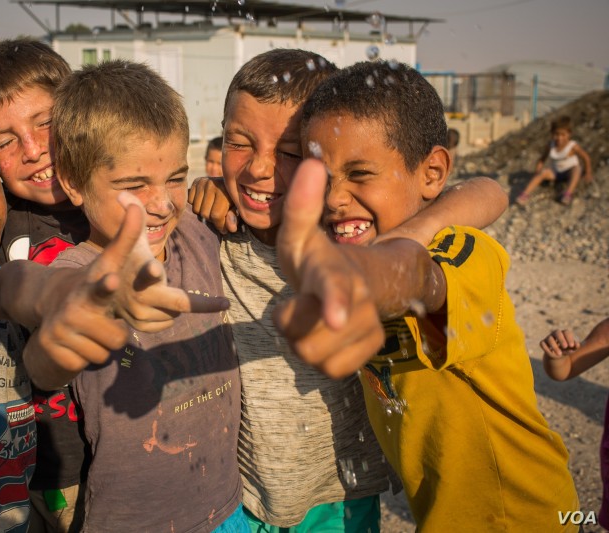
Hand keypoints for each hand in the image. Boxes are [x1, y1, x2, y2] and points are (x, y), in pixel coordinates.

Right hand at [24, 201, 146, 388]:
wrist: (49, 303)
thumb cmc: (91, 282)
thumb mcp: (108, 262)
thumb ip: (126, 236)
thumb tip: (136, 203)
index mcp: (92, 288)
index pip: (102, 286)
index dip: (107, 285)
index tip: (112, 281)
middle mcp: (74, 308)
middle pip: (118, 339)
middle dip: (116, 334)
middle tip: (102, 320)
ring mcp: (59, 331)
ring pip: (104, 355)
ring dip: (102, 346)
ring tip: (89, 329)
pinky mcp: (53, 352)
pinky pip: (87, 364)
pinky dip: (86, 357)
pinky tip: (76, 342)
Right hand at [111, 192, 227, 332]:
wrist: (99, 292)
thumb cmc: (122, 260)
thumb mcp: (126, 241)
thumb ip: (131, 218)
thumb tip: (123, 193)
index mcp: (140, 273)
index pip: (149, 272)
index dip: (152, 270)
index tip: (156, 268)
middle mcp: (141, 297)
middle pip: (178, 304)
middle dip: (201, 304)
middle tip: (224, 303)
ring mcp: (141, 316)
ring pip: (176, 313)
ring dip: (177, 303)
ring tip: (165, 291)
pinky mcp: (142, 327)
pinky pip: (167, 323)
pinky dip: (169, 314)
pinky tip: (161, 304)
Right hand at [188, 177, 237, 233]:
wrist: (232, 180)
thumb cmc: (234, 198)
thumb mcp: (237, 209)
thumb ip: (234, 219)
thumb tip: (230, 228)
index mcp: (224, 191)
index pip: (216, 215)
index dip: (220, 225)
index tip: (224, 229)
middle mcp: (211, 185)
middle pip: (204, 214)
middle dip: (212, 220)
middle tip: (218, 217)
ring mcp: (202, 182)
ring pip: (196, 210)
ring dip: (203, 214)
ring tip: (211, 210)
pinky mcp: (196, 182)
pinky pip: (190, 201)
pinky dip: (196, 205)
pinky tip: (205, 202)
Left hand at [274, 158, 384, 377]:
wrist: (355, 281)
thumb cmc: (316, 258)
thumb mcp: (300, 234)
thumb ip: (301, 205)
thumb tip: (312, 162)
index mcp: (332, 271)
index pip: (334, 287)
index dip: (333, 302)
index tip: (334, 317)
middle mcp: (356, 298)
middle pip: (306, 341)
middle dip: (291, 329)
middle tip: (296, 305)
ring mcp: (368, 324)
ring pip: (317, 359)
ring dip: (304, 342)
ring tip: (311, 317)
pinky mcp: (370, 348)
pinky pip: (332, 371)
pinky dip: (322, 358)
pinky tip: (327, 336)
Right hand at [540, 329, 579, 358]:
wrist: (559, 355)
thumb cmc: (567, 349)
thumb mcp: (573, 349)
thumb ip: (576, 346)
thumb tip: (577, 344)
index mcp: (564, 333)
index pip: (566, 332)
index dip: (569, 338)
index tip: (572, 346)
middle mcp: (555, 333)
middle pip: (557, 332)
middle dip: (561, 339)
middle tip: (565, 347)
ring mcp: (548, 337)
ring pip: (550, 339)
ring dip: (555, 346)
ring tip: (560, 354)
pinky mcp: (542, 342)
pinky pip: (542, 344)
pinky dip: (546, 349)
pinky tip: (551, 353)